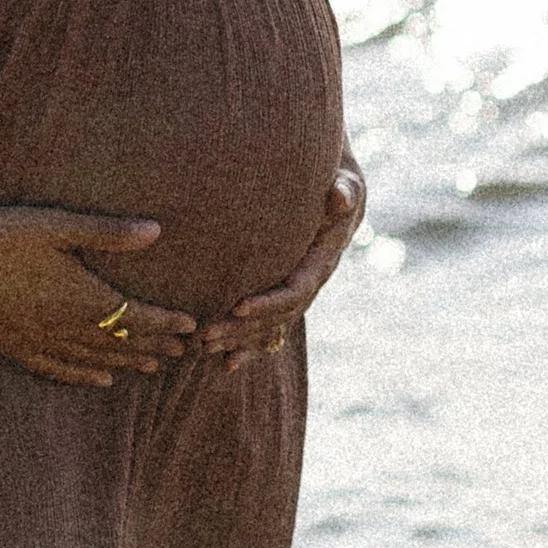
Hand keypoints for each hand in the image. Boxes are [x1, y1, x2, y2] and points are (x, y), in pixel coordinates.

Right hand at [0, 205, 193, 387]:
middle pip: (119, 342)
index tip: (190, 327)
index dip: (166, 323)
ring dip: (125, 363)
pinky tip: (99, 380)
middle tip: (180, 353)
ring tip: (150, 367)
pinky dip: (83, 376)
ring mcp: (40, 340)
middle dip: (153, 346)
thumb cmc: (2, 233)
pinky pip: (58, 369)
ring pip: (94, 359)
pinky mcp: (16, 346)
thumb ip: (107, 233)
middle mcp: (66, 326)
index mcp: (82, 296)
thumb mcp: (58, 225)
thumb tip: (155, 232)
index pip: (136, 317)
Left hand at [192, 164, 365, 367]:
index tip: (238, 307)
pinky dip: (247, 345)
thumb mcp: (345, 184)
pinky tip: (225, 363)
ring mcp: (296, 292)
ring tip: (202, 346)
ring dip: (236, 338)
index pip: (295, 291)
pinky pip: (267, 326)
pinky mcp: (282, 293)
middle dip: (242, 328)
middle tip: (206, 334)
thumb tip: (339, 194)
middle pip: (275, 317)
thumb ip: (343, 191)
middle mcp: (310, 284)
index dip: (268, 302)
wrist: (340, 196)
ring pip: (267, 326)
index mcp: (321, 263)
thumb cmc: (337, 186)